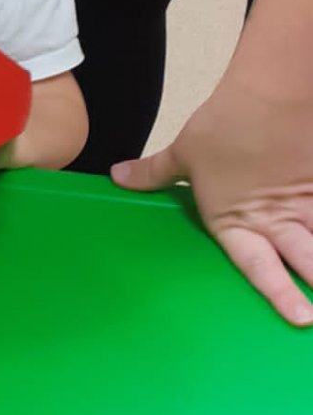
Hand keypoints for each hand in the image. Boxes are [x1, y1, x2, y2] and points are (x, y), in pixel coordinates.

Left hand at [112, 78, 312, 326]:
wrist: (271, 96)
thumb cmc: (224, 126)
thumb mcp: (184, 154)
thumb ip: (154, 173)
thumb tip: (119, 177)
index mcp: (237, 221)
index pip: (259, 266)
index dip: (279, 294)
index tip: (300, 317)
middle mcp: (276, 220)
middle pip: (304, 261)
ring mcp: (305, 202)